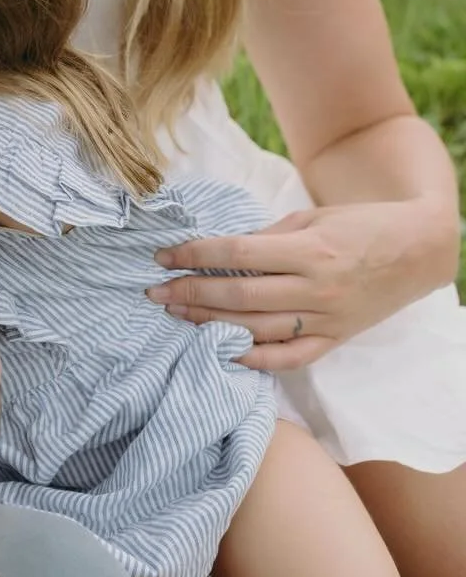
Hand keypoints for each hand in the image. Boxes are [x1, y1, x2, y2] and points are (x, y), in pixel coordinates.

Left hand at [147, 199, 449, 371]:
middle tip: (156, 293)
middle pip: (240, 297)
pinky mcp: (337, 339)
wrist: (420, 249)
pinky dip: (256, 359)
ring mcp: (328, 319)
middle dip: (191, 294)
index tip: (163, 257)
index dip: (194, 255)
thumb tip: (220, 252)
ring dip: (212, 325)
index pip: (237, 255)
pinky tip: (223, 352)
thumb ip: (267, 237)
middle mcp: (318, 288)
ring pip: (259, 330)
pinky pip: (291, 357)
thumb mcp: (312, 217)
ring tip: (178, 316)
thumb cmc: (361, 225)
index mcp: (310, 250)